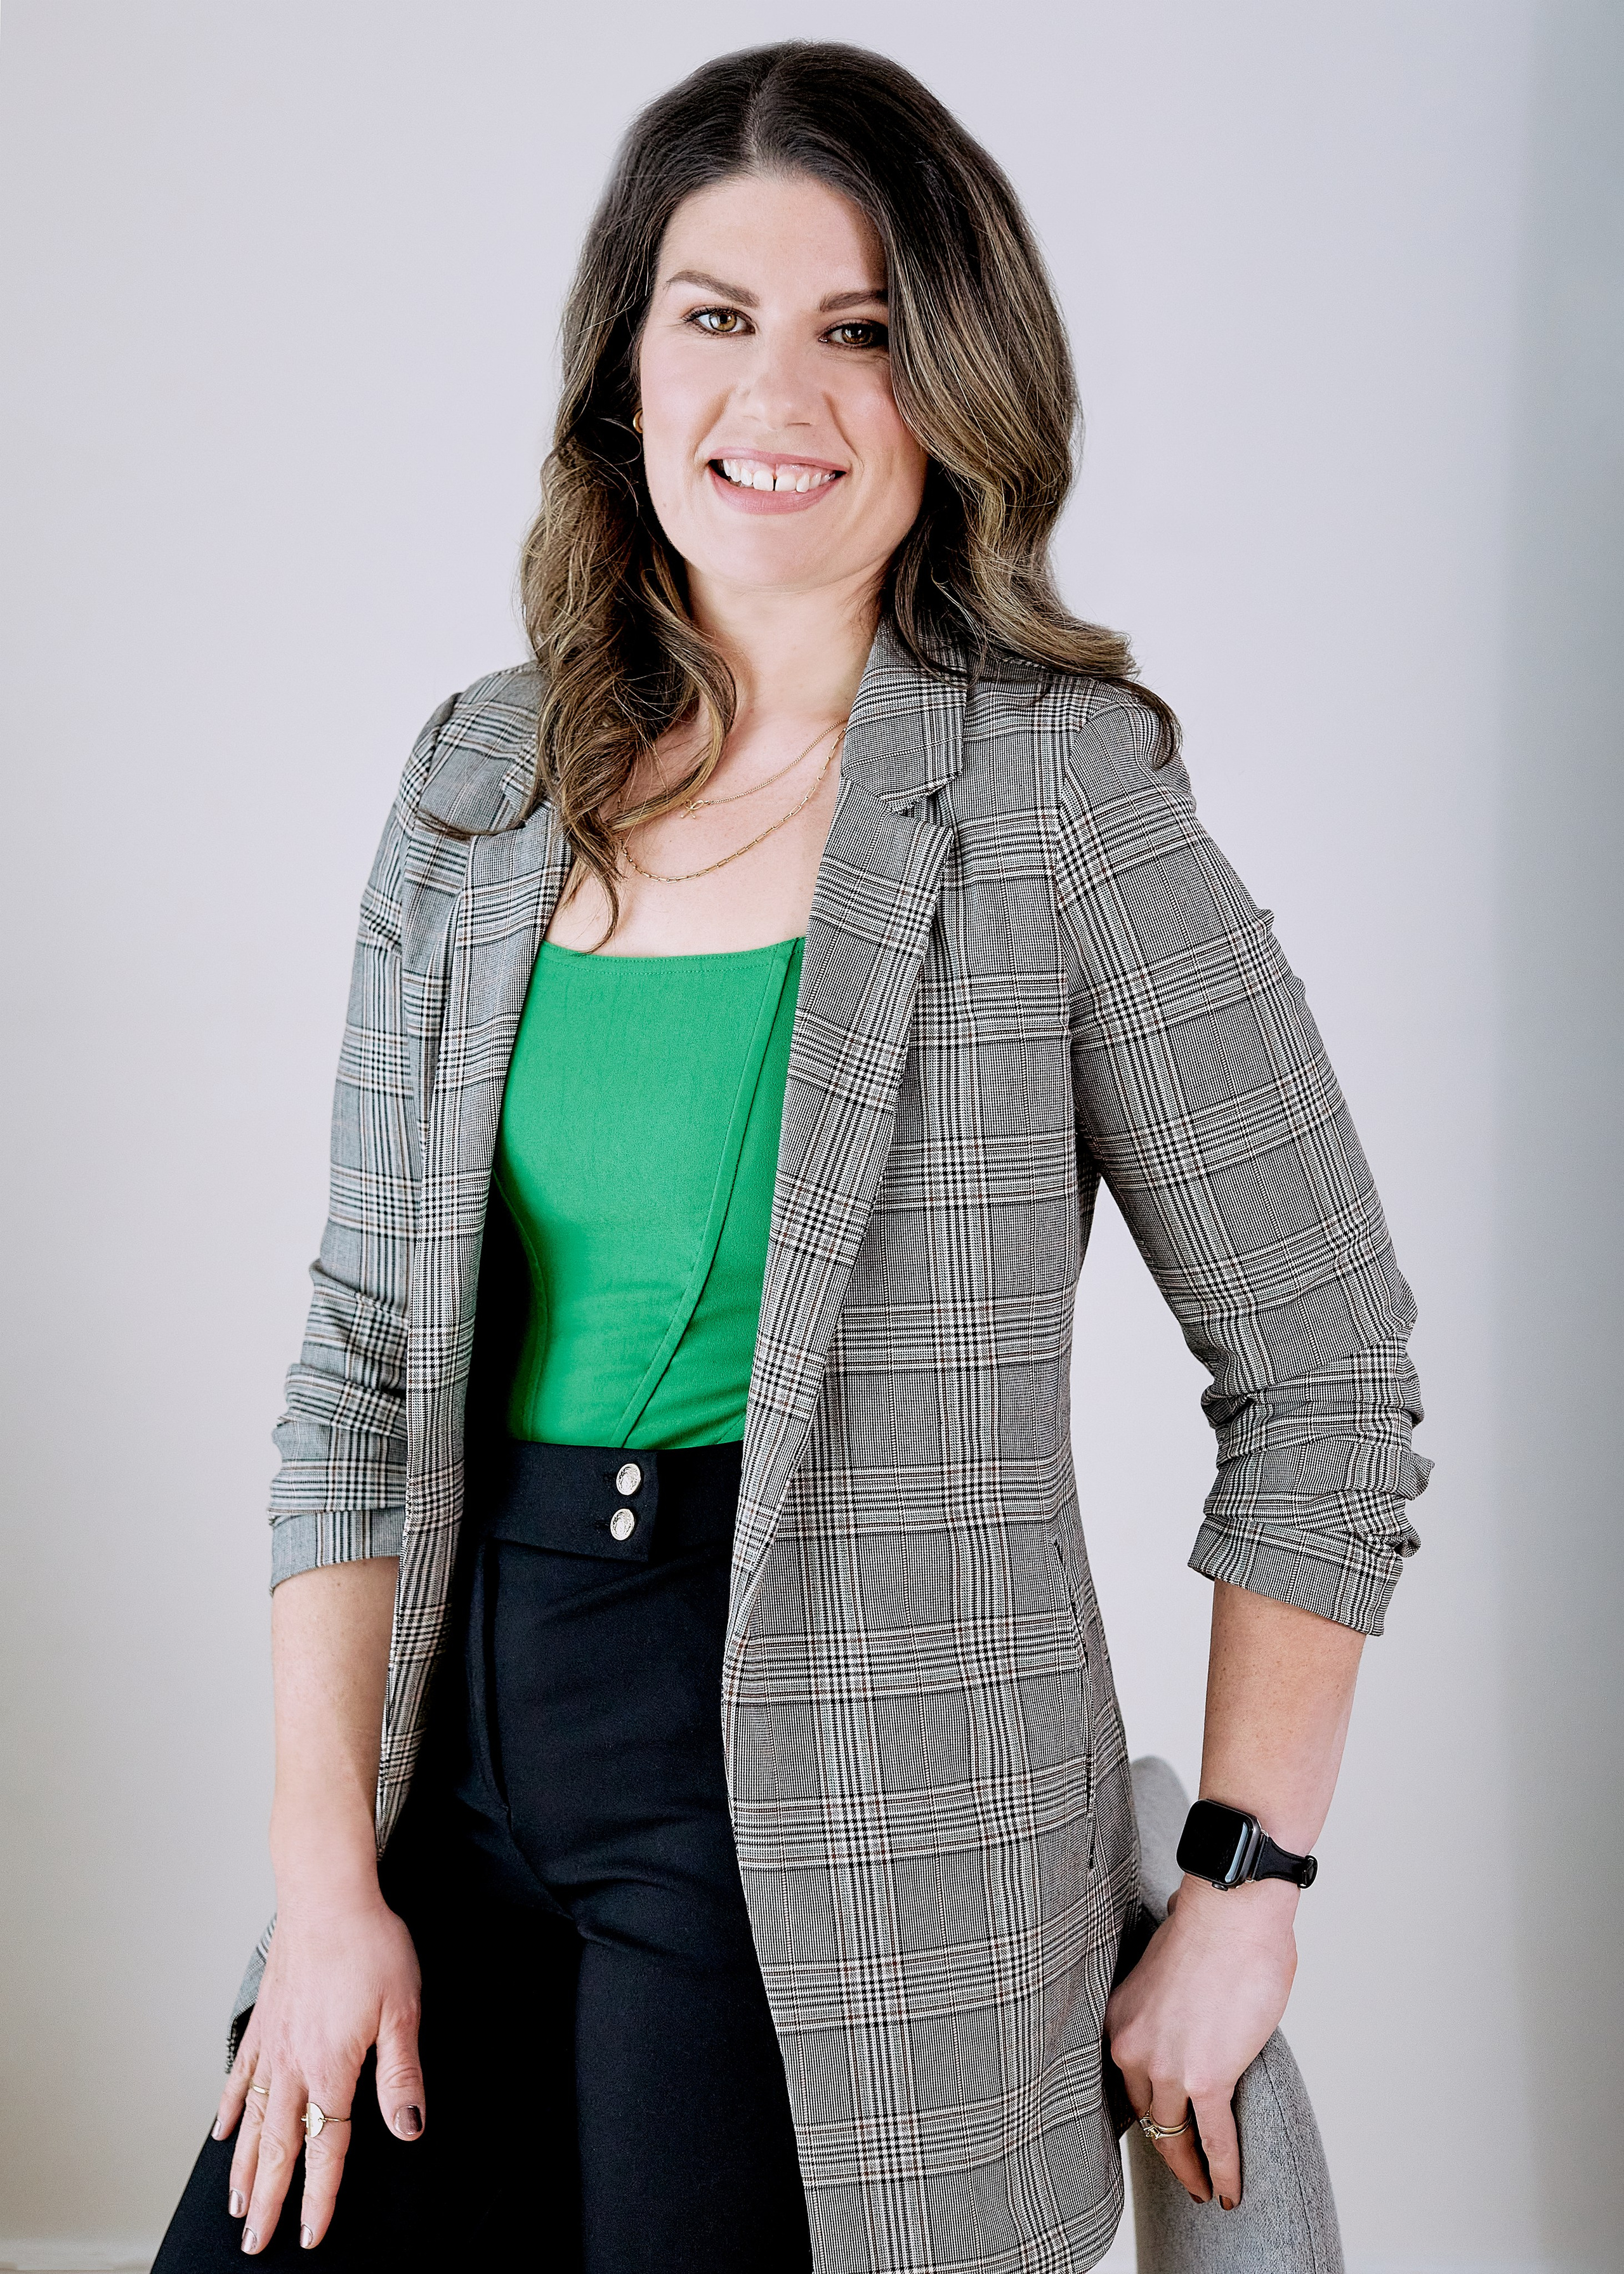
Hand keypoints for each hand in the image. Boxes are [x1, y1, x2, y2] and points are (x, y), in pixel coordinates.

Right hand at [214, 1893, 424, 2252]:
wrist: (327, 1894)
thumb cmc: (370, 1943)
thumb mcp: (403, 2009)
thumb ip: (402, 2074)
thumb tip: (409, 2128)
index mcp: (330, 2067)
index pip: (324, 2147)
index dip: (318, 2197)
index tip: (308, 2236)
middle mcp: (293, 2064)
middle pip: (277, 2146)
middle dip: (266, 2200)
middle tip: (253, 2243)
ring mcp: (272, 2043)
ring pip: (252, 2120)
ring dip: (243, 2167)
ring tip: (235, 2205)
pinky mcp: (264, 2021)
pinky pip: (240, 2075)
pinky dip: (230, 2108)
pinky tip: (222, 2132)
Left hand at [1104, 1874, 1296, 2208]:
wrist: (1230, 1912)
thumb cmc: (1211, 1929)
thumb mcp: (1167, 1970)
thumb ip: (1170, 2001)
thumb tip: (1189, 2003)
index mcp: (1121, 2019)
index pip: (1128, 2081)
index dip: (1145, 2111)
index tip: (1159, 2130)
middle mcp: (1132, 2047)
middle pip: (1147, 2115)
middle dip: (1165, 2147)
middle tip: (1182, 2173)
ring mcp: (1166, 2068)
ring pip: (1175, 2135)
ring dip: (1191, 2169)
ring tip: (1206, 2190)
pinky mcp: (1205, 2079)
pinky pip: (1214, 2138)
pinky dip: (1223, 2170)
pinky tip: (1230, 2189)